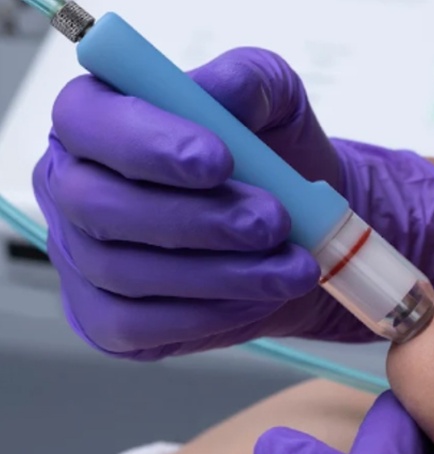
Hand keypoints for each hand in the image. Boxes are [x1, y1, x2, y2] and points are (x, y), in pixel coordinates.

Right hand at [34, 47, 433, 359]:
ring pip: (128, 273)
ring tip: (292, 269)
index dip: (148, 144)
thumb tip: (222, 94)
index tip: (220, 161)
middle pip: (102, 208)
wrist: (292, 232)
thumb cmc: (272, 161)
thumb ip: (249, 83)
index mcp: (100, 125)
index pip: (89, 122)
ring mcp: (85, 262)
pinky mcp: (109, 319)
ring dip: (221, 275)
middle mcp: (78, 193)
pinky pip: (141, 327)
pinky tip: (256, 301)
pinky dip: (208, 316)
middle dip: (197, 221)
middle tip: (272, 223)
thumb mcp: (273, 103)